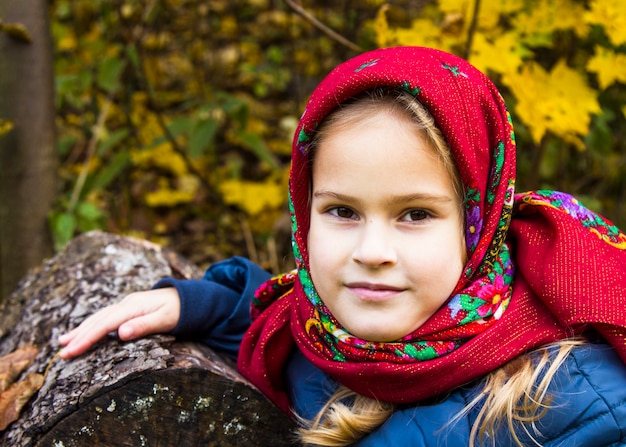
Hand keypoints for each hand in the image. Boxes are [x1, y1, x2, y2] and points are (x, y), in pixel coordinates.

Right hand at [58, 287, 180, 358]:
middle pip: (97, 321)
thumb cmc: (180, 311)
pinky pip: (105, 317)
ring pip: (99, 317)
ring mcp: (126, 305)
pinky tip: (83, 332)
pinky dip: (92, 325)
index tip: (72, 351)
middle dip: (78, 337)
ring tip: (63, 343)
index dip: (87, 338)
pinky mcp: (128, 309)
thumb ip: (144, 325)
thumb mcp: (166, 319)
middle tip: (61, 354)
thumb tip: (120, 333)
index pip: (105, 324)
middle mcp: (126, 304)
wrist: (190, 297)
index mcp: (133, 307)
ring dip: (81, 330)